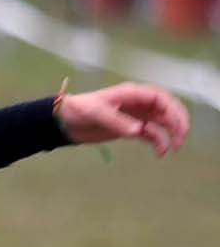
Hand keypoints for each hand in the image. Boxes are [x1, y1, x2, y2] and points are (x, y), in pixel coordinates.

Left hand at [55, 82, 188, 155]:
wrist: (65, 121)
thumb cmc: (80, 110)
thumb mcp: (97, 114)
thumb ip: (118, 121)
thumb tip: (139, 130)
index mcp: (132, 93)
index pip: (160, 97)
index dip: (172, 109)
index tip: (177, 123)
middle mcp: (137, 103)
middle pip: (166, 110)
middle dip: (177, 122)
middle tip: (182, 137)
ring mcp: (135, 116)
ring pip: (161, 122)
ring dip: (171, 133)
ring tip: (176, 147)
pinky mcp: (129, 128)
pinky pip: (150, 134)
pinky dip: (158, 142)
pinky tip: (160, 153)